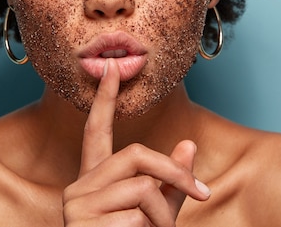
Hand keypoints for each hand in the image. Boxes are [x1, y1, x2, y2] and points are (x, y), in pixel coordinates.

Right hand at [63, 59, 210, 225]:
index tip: (113, 69)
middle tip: (203, 196)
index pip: (97, 131)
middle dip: (174, 173)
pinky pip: (136, 215)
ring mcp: (77, 204)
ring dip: (164, 217)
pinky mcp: (81, 221)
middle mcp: (80, 186)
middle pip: (136, 155)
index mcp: (94, 179)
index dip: (106, 100)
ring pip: (143, 188)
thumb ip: (170, 181)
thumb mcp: (155, 214)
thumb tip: (190, 144)